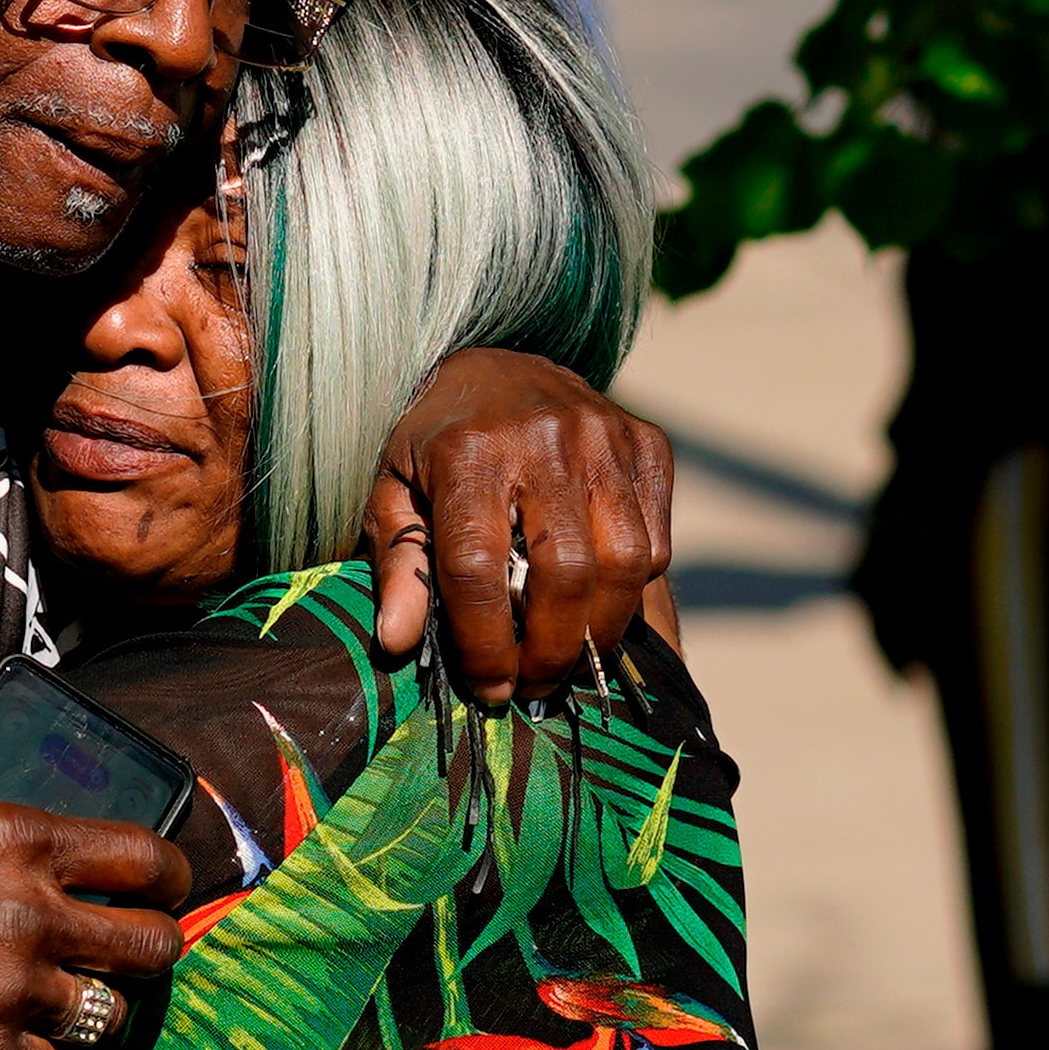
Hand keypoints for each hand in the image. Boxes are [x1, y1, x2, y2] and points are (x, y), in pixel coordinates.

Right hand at [0, 714, 193, 1049]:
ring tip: (81, 1000)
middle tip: (131, 947)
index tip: (165, 884)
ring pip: (111, 1013)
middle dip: (151, 946)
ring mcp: (6, 990)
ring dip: (101, 1007)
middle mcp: (27, 915)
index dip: (171, 874)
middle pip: (152, 945)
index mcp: (15, 839)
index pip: (145, 858)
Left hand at [366, 350, 674, 700]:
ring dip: (601, 629)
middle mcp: (544, 437)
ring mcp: (605, 436)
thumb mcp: (391, 494)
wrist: (494, 362)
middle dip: (552, 649)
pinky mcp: (648, 442)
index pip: (480, 569)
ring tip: (571, 654)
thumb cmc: (433, 443)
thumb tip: (397, 641)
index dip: (485, 643)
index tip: (488, 687)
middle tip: (535, 683)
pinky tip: (597, 597)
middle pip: (566, 573)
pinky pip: (657, 540)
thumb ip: (399, 564)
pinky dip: (633, 586)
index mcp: (468, 451)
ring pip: (626, 562)